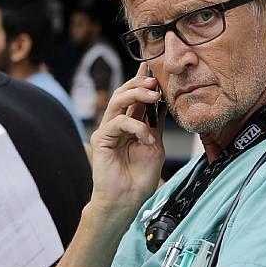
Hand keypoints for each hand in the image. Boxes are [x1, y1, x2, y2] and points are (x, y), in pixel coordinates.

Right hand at [88, 63, 165, 216]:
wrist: (128, 200)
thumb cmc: (140, 177)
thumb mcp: (155, 145)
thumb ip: (155, 124)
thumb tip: (163, 102)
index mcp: (131, 124)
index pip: (135, 96)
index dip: (142, 80)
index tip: (154, 66)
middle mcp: (117, 124)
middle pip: (123, 93)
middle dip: (140, 84)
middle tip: (155, 82)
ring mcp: (108, 130)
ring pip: (117, 101)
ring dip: (136, 95)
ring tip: (153, 97)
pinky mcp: (101, 139)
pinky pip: (118, 123)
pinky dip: (135, 127)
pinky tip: (146, 138)